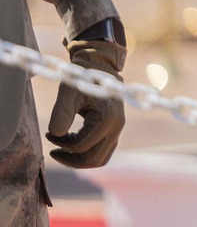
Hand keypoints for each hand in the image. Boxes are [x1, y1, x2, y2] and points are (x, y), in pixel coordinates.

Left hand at [47, 33, 125, 169]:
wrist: (100, 67)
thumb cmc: (82, 78)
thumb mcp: (68, 91)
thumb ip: (61, 112)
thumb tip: (55, 133)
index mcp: (107, 118)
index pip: (81, 146)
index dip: (60, 143)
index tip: (48, 133)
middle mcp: (117, 126)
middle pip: (93, 159)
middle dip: (70, 159)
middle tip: (53, 151)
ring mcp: (118, 129)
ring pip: (100, 159)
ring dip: (79, 159)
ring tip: (62, 149)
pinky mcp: (115, 129)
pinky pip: (104, 152)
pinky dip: (87, 153)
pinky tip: (73, 143)